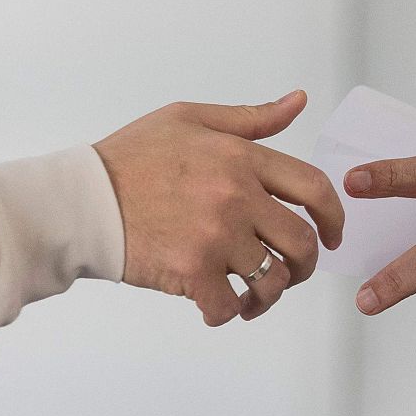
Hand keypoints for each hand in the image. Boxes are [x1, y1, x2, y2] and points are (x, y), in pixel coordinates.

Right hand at [94, 91, 343, 326]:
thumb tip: (299, 102)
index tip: (332, 236)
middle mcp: (236, 196)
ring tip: (253, 296)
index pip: (314, 188)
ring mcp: (216, 236)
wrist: (81, 199)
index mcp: (241, 158)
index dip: (334, 217)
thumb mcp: (190, 119)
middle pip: (302, 242)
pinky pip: (230, 305)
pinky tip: (220, 306)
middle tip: (291, 272)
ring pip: (272, 280)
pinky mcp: (191, 271)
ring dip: (268, 295)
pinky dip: (229, 312)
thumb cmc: (131, 158)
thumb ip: (251, 119)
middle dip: (305, 265)